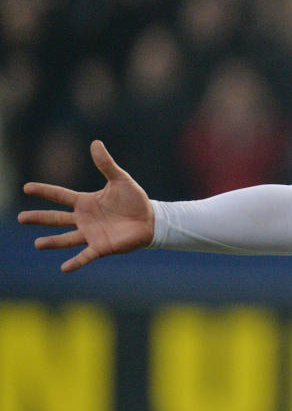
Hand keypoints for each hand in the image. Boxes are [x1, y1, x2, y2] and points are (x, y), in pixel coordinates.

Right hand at [18, 140, 154, 271]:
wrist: (151, 220)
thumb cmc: (135, 200)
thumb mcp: (120, 179)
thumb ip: (106, 164)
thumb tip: (96, 143)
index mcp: (85, 202)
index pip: (60, 196)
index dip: (44, 191)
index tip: (26, 188)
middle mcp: (84, 219)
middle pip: (56, 218)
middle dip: (39, 218)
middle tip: (21, 218)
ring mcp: (91, 234)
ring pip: (66, 238)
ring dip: (52, 242)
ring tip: (37, 244)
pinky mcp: (102, 247)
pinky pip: (85, 256)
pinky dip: (75, 262)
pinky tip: (64, 268)